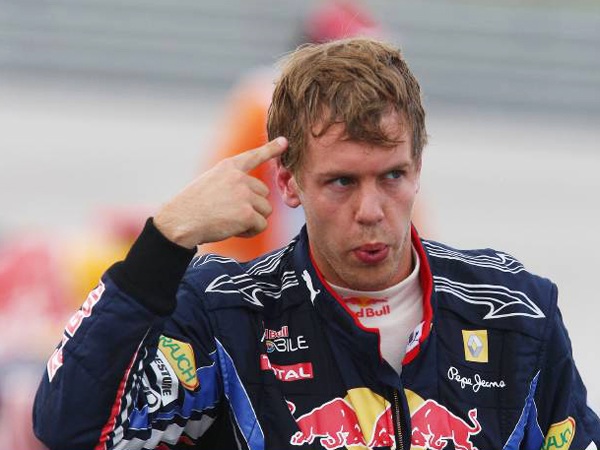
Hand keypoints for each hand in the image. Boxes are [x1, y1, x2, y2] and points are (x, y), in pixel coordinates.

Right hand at [154, 137, 287, 248]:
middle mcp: (239, 177)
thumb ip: (232, 183)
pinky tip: (234, 230)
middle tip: (230, 214)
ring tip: (231, 222)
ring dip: (253, 220)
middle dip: (253, 206)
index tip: (284, 142)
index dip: (271, 149)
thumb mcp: (211, 183)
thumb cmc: (191, 207)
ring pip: (266, 210)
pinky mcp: (248, 213)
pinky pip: (262, 225)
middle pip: (264, 194)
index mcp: (228, 167)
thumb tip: (255, 195)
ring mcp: (245, 194)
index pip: (254, 155)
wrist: (180, 221)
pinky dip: (251, 232)